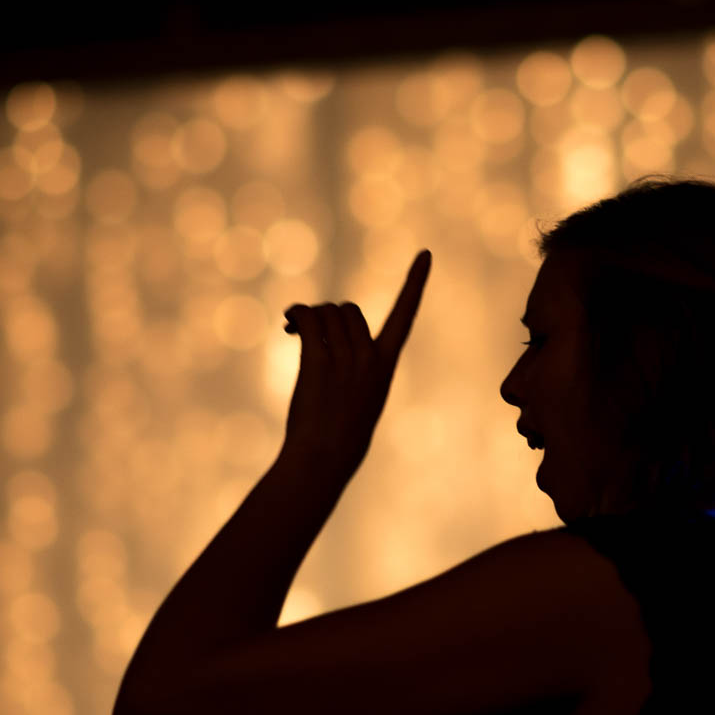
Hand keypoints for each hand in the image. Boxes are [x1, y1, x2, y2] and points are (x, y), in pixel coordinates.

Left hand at [279, 250, 430, 481]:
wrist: (323, 459)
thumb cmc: (339, 436)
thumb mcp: (360, 398)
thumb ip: (354, 365)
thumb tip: (321, 335)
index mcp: (386, 365)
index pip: (405, 315)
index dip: (414, 283)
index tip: (425, 254)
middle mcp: (369, 358)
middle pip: (349, 309)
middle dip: (329, 314)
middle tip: (308, 329)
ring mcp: (344, 359)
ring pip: (326, 313)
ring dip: (308, 315)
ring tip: (294, 329)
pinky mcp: (317, 361)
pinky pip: (308, 318)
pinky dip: (296, 314)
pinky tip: (288, 323)